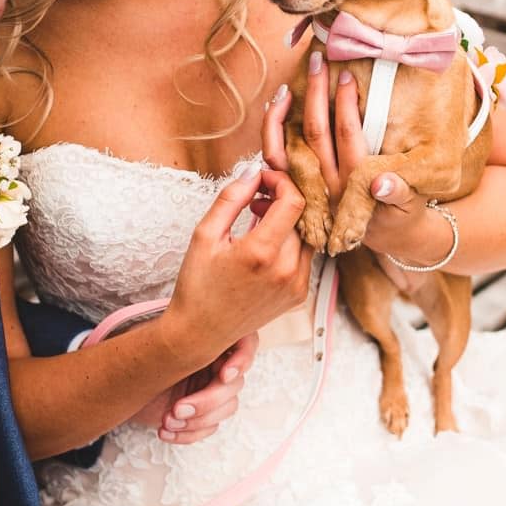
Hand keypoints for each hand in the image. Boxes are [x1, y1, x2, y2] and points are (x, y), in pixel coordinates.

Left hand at [129, 331, 259, 442]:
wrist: (114, 387)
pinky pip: (209, 428)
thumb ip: (176, 340)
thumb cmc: (133, 359)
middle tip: (178, 409)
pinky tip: (165, 432)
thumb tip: (188, 342)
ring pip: (227, 409)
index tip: (224, 374)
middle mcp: (216, 364)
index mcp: (210, 340)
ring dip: (198, 420)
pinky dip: (188, 434)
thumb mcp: (152, 344)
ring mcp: (212, 390)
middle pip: (235, 384)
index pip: (246, 342)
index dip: (242, 359)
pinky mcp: (202, 414)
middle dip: (207, 401)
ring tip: (166, 420)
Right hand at [162, 163, 311, 369]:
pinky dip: (291, 243)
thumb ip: (231, 199)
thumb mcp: (205, 235)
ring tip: (258, 222)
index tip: (264, 180)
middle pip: (302, 217)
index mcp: (262, 253)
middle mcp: (286, 271)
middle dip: (282, 200)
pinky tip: (265, 246)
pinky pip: (306, 257)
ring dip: (288, 222)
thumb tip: (254, 172)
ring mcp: (297, 286)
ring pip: (307, 235)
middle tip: (255, 201)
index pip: (295, 202)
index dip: (282, 182)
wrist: (200, 332)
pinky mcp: (299, 296)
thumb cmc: (197, 285)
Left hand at [260, 70, 434, 268]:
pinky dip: (271, 133)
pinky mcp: (295, 190)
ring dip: (285, 112)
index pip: (348, 135)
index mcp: (356, 185)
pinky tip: (275, 106)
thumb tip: (383, 183)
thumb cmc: (401, 215)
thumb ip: (399, 194)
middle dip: (317, 93)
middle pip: (315, 133)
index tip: (347, 75)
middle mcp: (328, 187)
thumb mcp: (409, 206)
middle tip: (319, 60)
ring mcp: (308, 189)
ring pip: (285, 148)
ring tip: (290, 81)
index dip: (347, 103)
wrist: (386, 239)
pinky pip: (276, 161)